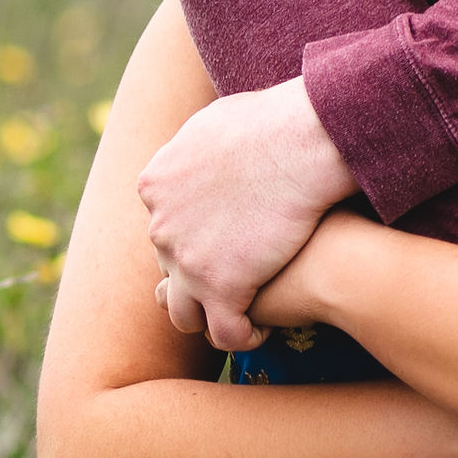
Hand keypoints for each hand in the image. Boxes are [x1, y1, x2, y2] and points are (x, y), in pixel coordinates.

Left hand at [137, 78, 355, 354]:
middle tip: (239, 278)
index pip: (164, 227)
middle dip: (201, 276)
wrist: (302, 142)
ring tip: (242, 313)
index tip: (226, 241)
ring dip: (210, 316)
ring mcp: (185, 261)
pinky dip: (242, 336)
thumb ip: (198, 144)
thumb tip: (205, 144)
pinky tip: (264, 329)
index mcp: (154, 185)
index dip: (195, 238)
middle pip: (171, 268)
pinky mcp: (220, 288)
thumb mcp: (215, 121)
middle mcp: (159, 226)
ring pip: (183, 312)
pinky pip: (224, 332)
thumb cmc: (275, 122)